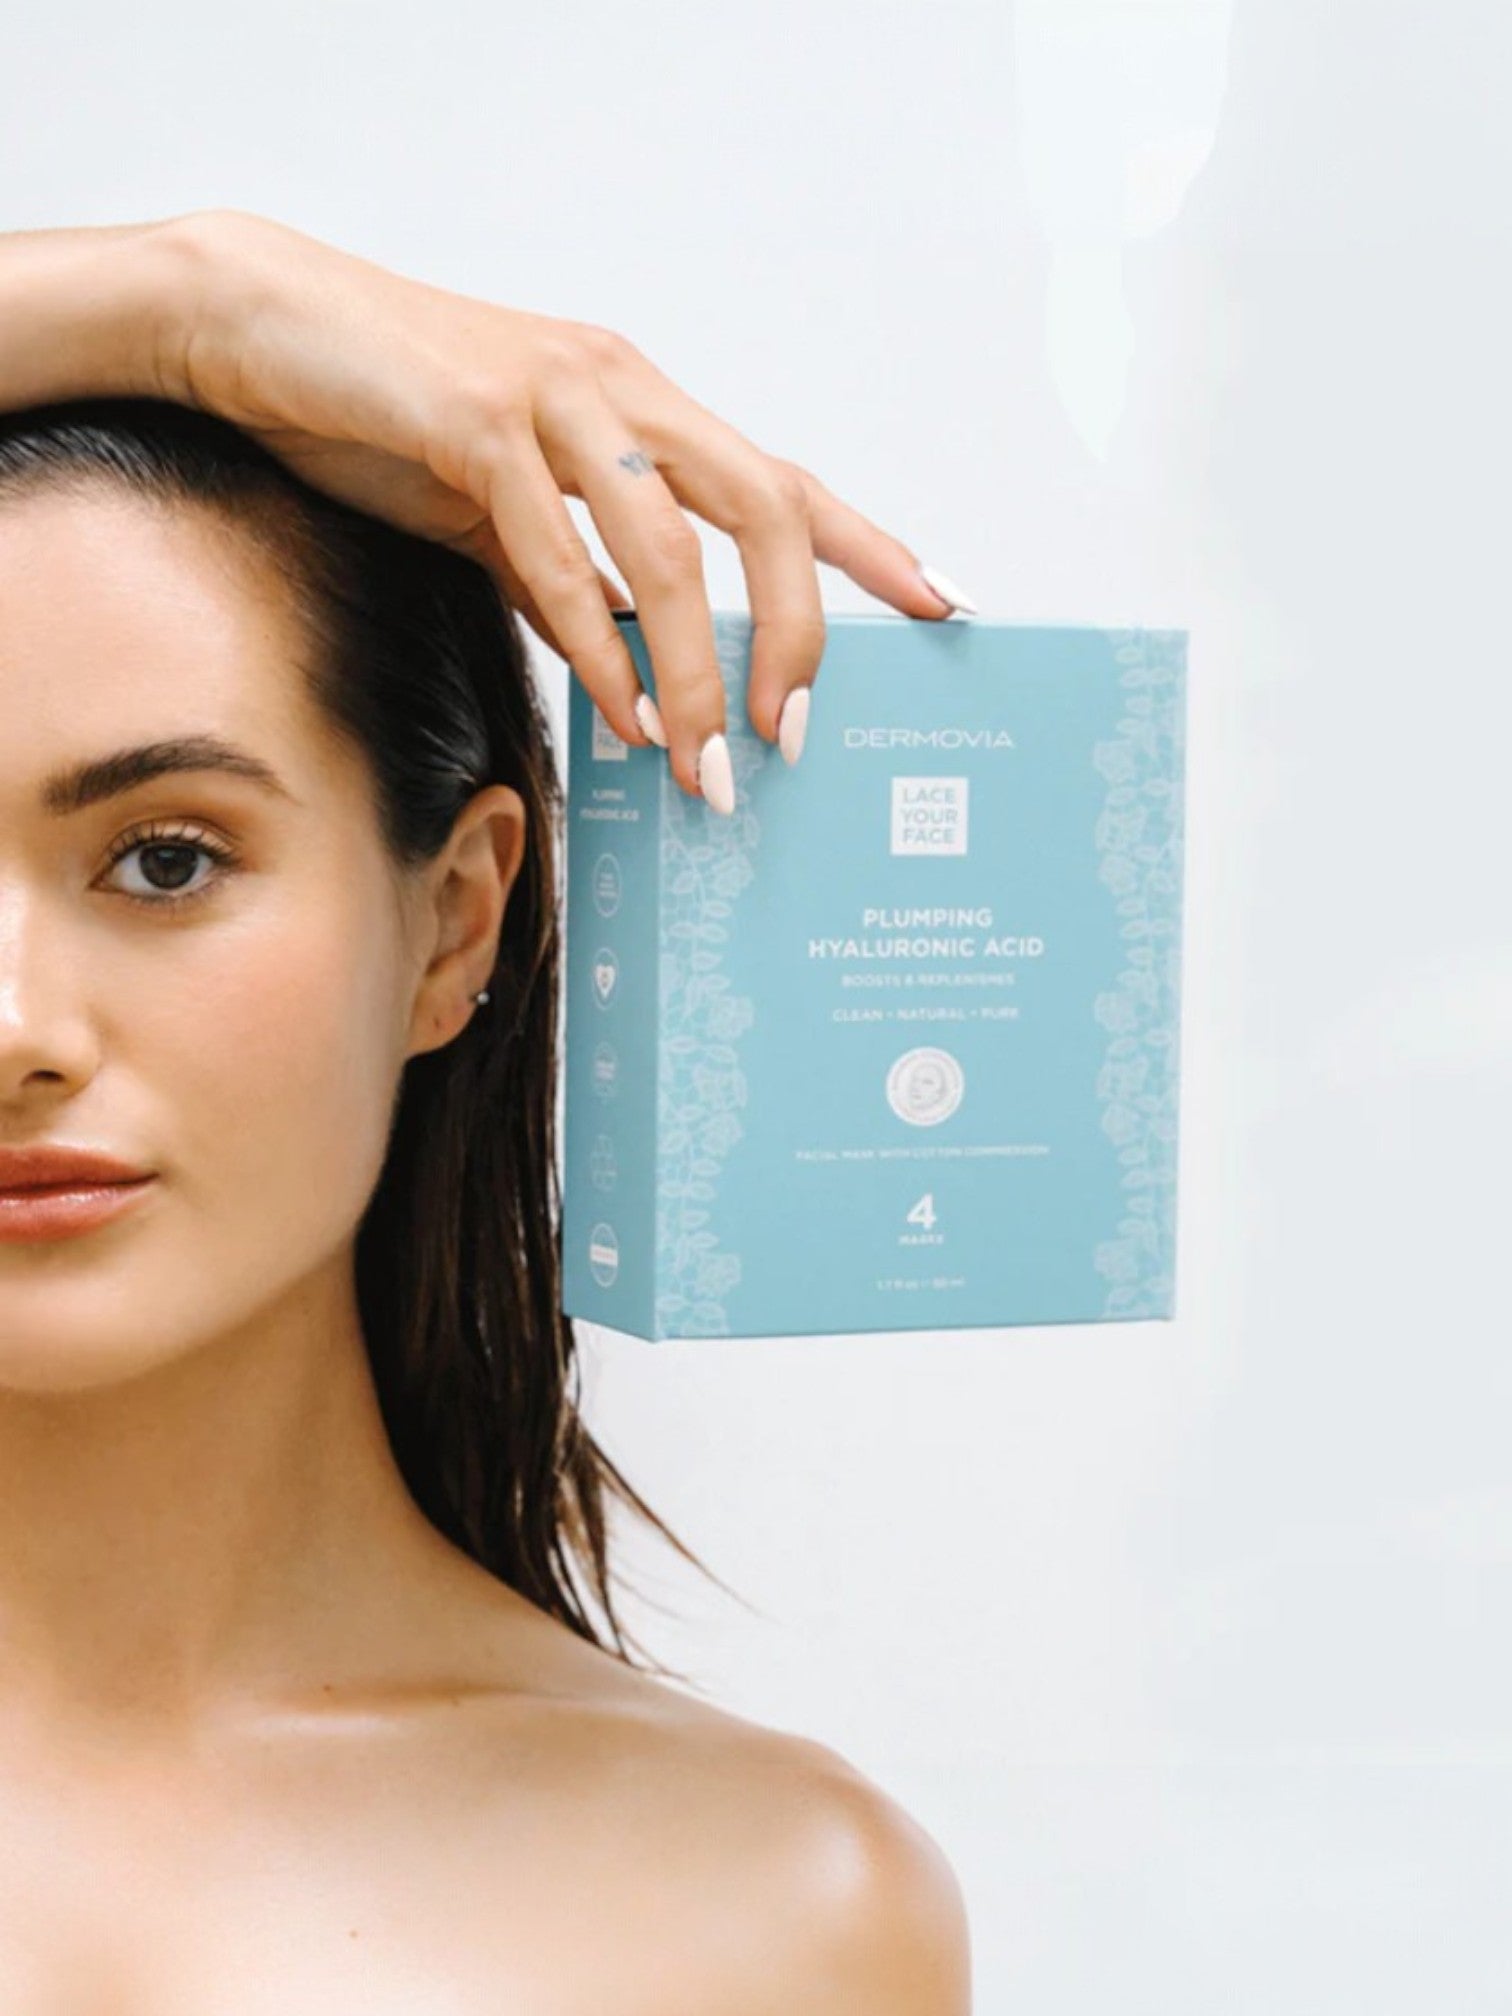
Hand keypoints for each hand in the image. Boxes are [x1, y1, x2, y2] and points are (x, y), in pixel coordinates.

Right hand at [149, 208, 974, 812]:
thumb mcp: (504, 506)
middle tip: (793, 734)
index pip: (782, 481)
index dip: (870, 545)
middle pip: (763, 506)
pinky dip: (596, 646)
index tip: (942, 604)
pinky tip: (619, 714)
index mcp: (641, 407)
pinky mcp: (476, 423)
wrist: (258, 329)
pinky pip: (557, 554)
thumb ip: (574, 576)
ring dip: (698, 668)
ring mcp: (555, 398)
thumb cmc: (388, 414)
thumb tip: (636, 666)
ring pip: (668, 545)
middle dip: (796, 632)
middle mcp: (621, 390)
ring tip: (704, 760)